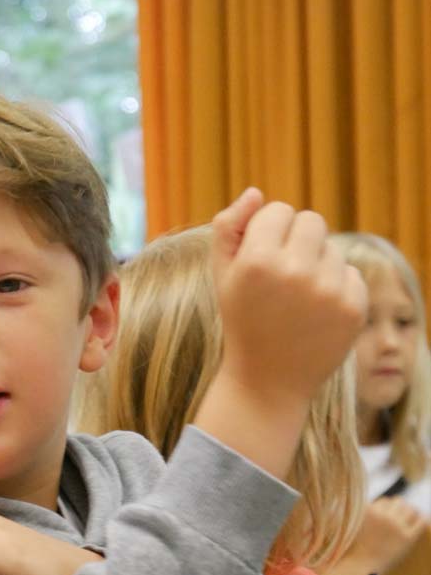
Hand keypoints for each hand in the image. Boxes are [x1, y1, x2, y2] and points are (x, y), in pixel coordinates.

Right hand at [211, 189, 367, 407]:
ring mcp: (328, 291)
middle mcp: (295, 272)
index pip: (278, 210)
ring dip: (317, 265)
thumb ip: (228, 228)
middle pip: (311, 220)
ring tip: (297, 300)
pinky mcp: (354, 308)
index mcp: (257, 261)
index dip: (268, 232)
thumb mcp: (221, 276)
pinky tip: (316, 314)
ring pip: (332, 248)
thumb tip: (255, 192)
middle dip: (296, 241)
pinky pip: (351, 273)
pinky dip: (336, 288)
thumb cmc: (242, 322)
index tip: (261, 260)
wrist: (267, 382)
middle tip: (282, 277)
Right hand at [326, 497, 427, 574]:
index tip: (387, 516)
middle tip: (398, 517)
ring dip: (410, 513)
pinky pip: (421, 522)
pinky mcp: (407, 538)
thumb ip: (363, 513)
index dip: (385, 509)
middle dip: (398, 509)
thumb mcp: (352, 525)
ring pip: (410, 509)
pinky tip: (419, 523)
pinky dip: (421, 520)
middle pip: (397, 502)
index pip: (384, 502)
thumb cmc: (352, 550)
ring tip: (410, 519)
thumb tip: (378, 506)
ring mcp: (395, 526)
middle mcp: (382, 515)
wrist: (358, 569)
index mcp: (368, 510)